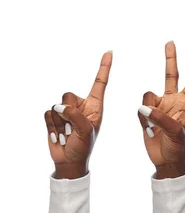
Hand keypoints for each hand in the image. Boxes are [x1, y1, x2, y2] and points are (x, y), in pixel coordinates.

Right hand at [44, 51, 112, 178]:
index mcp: (95, 106)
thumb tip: (59, 106)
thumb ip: (75, 116)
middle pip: (68, 95)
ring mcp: (67, 110)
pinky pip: (47, 113)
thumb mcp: (86, 131)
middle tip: (73, 129)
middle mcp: (81, 105)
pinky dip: (51, 126)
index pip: (100, 83)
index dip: (104, 68)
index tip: (110, 52)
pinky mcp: (53, 116)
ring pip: (57, 105)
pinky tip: (58, 135)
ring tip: (67, 134)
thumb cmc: (83, 146)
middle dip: (68, 112)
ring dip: (60, 122)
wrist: (68, 161)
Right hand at [137, 41, 184, 178]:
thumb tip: (143, 106)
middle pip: (171, 75)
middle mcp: (172, 101)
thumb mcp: (176, 133)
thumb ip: (160, 118)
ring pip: (147, 95)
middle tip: (171, 42)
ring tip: (154, 127)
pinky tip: (149, 130)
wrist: (167, 161)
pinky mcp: (145, 114)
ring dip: (148, 110)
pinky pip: (139, 108)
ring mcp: (158, 107)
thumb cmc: (179, 147)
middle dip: (170, 59)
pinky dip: (142, 118)